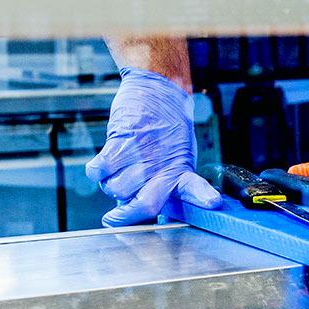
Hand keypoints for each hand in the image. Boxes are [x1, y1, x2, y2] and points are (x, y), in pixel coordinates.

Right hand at [85, 67, 220, 225]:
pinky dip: (96, 171)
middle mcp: (163, 164)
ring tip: (116, 174)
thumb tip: (144, 212)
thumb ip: (166, 184)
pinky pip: (100, 169)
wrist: (156, 89)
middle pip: (144, 204)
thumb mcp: (178, 157)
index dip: (202, 197)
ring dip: (110, 185)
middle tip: (114, 219)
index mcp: (180, 170)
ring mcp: (142, 152)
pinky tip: (102, 166)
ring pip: (115, 188)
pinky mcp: (121, 139)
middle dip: (126, 216)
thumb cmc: (168, 128)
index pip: (194, 188)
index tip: (212, 202)